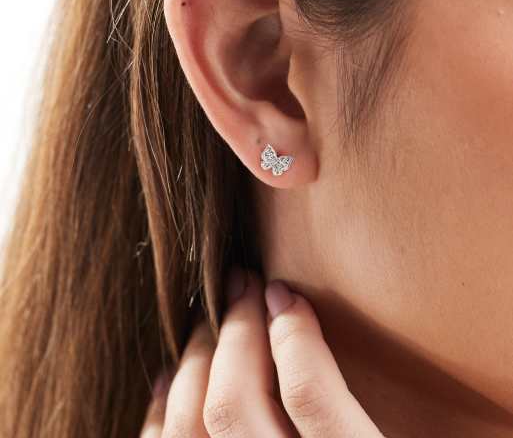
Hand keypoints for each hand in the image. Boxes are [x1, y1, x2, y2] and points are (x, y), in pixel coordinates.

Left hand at [140, 268, 384, 436]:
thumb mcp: (418, 434)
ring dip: (194, 365)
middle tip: (240, 284)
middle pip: (232, 408)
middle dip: (233, 333)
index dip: (294, 335)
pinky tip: (169, 381)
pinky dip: (161, 413)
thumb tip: (392, 338)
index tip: (283, 293)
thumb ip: (403, 399)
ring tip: (209, 325)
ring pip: (187, 431)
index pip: (310, 399)